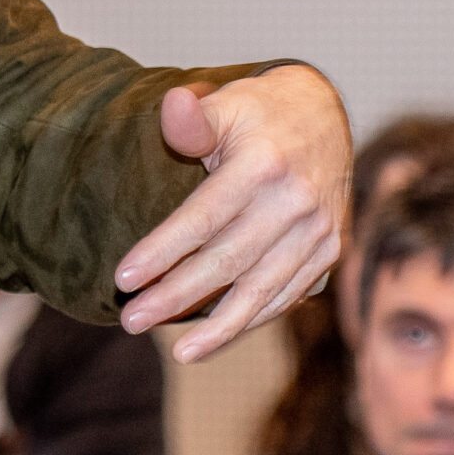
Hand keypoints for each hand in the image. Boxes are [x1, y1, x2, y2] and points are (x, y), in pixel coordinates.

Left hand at [113, 64, 350, 362]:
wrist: (323, 114)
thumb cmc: (258, 112)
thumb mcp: (225, 102)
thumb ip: (193, 118)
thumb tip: (171, 107)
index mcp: (265, 163)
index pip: (203, 218)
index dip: (161, 251)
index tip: (122, 279)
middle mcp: (297, 202)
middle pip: (227, 262)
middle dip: (175, 296)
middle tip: (131, 320)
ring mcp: (320, 231)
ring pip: (262, 291)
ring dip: (218, 328)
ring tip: (178, 352)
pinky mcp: (330, 251)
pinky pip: (286, 295)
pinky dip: (251, 320)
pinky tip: (216, 338)